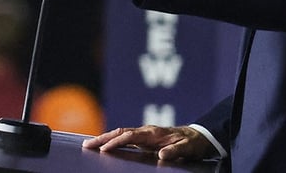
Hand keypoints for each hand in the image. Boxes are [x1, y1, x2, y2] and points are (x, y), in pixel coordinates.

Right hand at [82, 125, 215, 160]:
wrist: (199, 136)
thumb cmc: (192, 142)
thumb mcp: (187, 148)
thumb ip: (175, 151)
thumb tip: (162, 155)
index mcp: (154, 132)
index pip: (131, 136)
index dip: (117, 142)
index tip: (104, 149)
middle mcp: (146, 131)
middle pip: (120, 132)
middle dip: (102, 138)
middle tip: (86, 145)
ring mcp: (145, 134)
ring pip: (120, 134)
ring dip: (104, 139)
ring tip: (89, 145)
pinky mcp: (145, 139)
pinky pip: (125, 139)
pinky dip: (112, 141)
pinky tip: (104, 146)